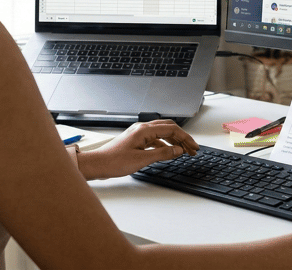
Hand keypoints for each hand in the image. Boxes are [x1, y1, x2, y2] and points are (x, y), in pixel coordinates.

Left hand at [78, 120, 199, 179]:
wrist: (98, 164)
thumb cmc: (115, 161)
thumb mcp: (142, 159)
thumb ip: (162, 153)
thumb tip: (178, 150)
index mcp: (144, 130)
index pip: (172, 129)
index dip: (185, 138)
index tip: (194, 147)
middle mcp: (142, 128)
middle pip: (169, 128)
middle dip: (182, 138)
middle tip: (192, 148)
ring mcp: (138, 133)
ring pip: (162, 132)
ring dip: (174, 140)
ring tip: (184, 150)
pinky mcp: (136, 139)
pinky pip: (155, 138)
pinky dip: (165, 143)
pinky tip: (169, 150)